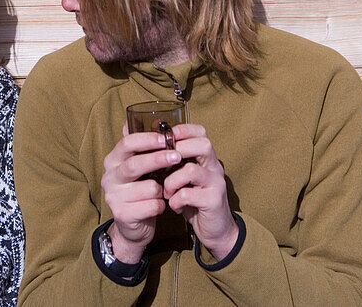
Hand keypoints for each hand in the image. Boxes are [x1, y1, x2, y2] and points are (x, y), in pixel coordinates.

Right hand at [100, 124, 181, 262]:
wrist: (132, 226)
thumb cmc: (139, 190)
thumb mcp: (137, 167)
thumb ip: (139, 146)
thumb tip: (142, 118)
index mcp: (112, 161)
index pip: (127, 143)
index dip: (147, 139)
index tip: (166, 138)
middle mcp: (108, 177)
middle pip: (135, 164)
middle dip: (158, 159)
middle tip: (177, 155)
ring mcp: (113, 197)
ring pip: (148, 187)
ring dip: (162, 189)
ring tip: (166, 189)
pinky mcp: (122, 215)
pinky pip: (151, 206)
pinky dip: (161, 205)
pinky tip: (161, 205)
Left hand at [162, 124, 238, 260]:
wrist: (215, 231)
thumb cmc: (194, 200)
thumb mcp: (184, 178)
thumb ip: (173, 163)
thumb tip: (145, 141)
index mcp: (207, 158)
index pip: (201, 132)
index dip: (183, 130)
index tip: (166, 138)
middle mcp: (215, 167)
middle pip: (203, 145)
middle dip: (178, 151)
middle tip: (163, 164)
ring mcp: (216, 183)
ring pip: (191, 170)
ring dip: (172, 180)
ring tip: (166, 191)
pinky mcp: (214, 201)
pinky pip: (189, 194)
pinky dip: (176, 200)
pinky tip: (174, 206)